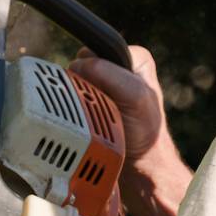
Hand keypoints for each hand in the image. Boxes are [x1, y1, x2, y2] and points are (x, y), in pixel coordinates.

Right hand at [70, 45, 171, 163]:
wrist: (139, 164)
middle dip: (85, 85)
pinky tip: (88, 120)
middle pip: (83, 65)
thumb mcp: (134, 96)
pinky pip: (71, 98)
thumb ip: (109, 74)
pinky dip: (74, 109)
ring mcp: (103, 86)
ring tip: (96, 115)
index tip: (106, 93)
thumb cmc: (144, 132)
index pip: (98, 50)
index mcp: (133, 58)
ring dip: (79, 99)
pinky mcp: (92, 103)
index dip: (95, 70)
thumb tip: (79, 65)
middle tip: (100, 106)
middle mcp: (118, 69)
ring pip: (75, 82)